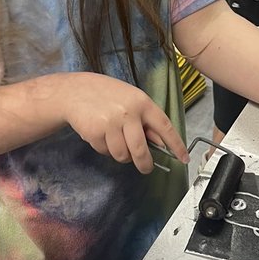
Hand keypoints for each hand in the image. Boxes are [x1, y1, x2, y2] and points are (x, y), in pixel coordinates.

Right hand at [63, 73, 188, 172]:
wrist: (74, 91)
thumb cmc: (106, 94)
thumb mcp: (131, 99)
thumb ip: (145, 119)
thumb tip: (161, 142)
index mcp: (142, 102)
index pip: (164, 127)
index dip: (176, 145)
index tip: (183, 158)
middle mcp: (128, 112)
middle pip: (141, 150)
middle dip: (144, 163)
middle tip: (145, 168)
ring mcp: (111, 123)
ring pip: (122, 155)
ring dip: (121, 154)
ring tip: (114, 140)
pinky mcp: (95, 132)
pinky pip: (106, 152)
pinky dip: (105, 148)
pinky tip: (100, 134)